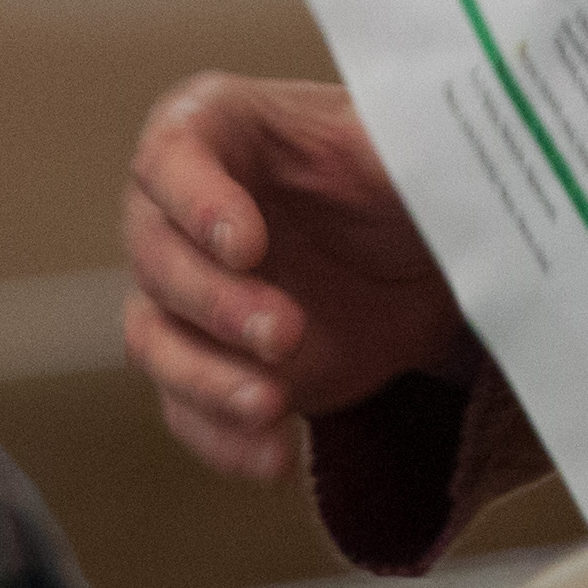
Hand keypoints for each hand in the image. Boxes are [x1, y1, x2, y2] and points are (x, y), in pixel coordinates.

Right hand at [120, 74, 473, 483]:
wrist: (426, 257)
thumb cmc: (399, 174)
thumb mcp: (402, 144)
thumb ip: (398, 142)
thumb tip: (433, 146)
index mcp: (216, 130)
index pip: (172, 154)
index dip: (197, 201)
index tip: (247, 244)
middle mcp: (181, 211)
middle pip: (156, 256)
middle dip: (215, 303)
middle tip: (284, 333)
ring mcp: (188, 293)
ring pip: (154, 339)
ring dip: (205, 379)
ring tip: (271, 406)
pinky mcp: (208, 365)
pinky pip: (187, 409)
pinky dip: (222, 439)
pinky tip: (272, 457)